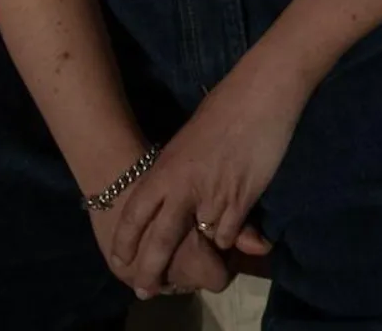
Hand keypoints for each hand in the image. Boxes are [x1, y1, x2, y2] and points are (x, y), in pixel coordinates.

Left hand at [107, 72, 295, 297]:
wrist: (261, 93)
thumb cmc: (225, 105)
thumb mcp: (188, 140)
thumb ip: (177, 170)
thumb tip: (173, 188)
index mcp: (165, 169)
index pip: (134, 215)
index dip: (124, 243)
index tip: (120, 261)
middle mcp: (184, 189)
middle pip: (160, 243)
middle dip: (151, 271)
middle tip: (147, 288)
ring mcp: (213, 197)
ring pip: (200, 244)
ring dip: (201, 249)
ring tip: (203, 249)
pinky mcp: (242, 200)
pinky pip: (228, 235)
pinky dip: (230, 236)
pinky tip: (235, 224)